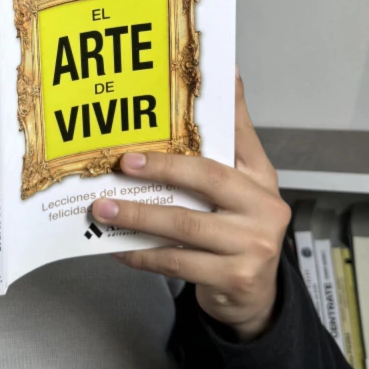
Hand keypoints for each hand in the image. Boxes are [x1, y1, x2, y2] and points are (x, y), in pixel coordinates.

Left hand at [91, 71, 289, 339]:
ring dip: (138, 216)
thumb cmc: (240, 231)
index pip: (238, 138)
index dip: (212, 116)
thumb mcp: (243, 185)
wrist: (256, 294)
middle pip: (207, 179)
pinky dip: (141, 254)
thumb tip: (227, 74)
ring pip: (185, 226)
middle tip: (122, 164)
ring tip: (104, 208)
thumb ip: (231, 137)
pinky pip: (176, 263)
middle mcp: (264, 209)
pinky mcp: (234, 278)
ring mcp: (252, 246)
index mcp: (262, 179)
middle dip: (161, 169)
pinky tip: (117, 246)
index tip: (170, 105)